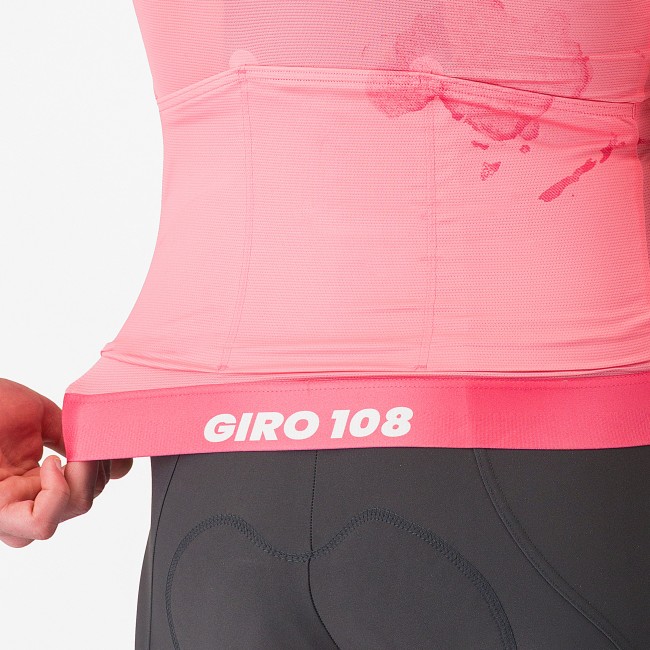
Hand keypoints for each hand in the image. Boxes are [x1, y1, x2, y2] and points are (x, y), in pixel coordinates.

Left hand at [0, 378, 132, 547]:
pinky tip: (50, 465)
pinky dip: (58, 494)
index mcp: (31, 477)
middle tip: (90, 449)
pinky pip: (40, 523)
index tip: (107, 448)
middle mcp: (18, 497)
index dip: (105, 472)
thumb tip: (102, 446)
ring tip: (71, 459)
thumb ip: (69, 432)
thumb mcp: (38, 414)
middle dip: (95, 475)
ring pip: (56, 523)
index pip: (83, 490)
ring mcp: (5, 509)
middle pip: (76, 507)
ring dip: (78, 488)